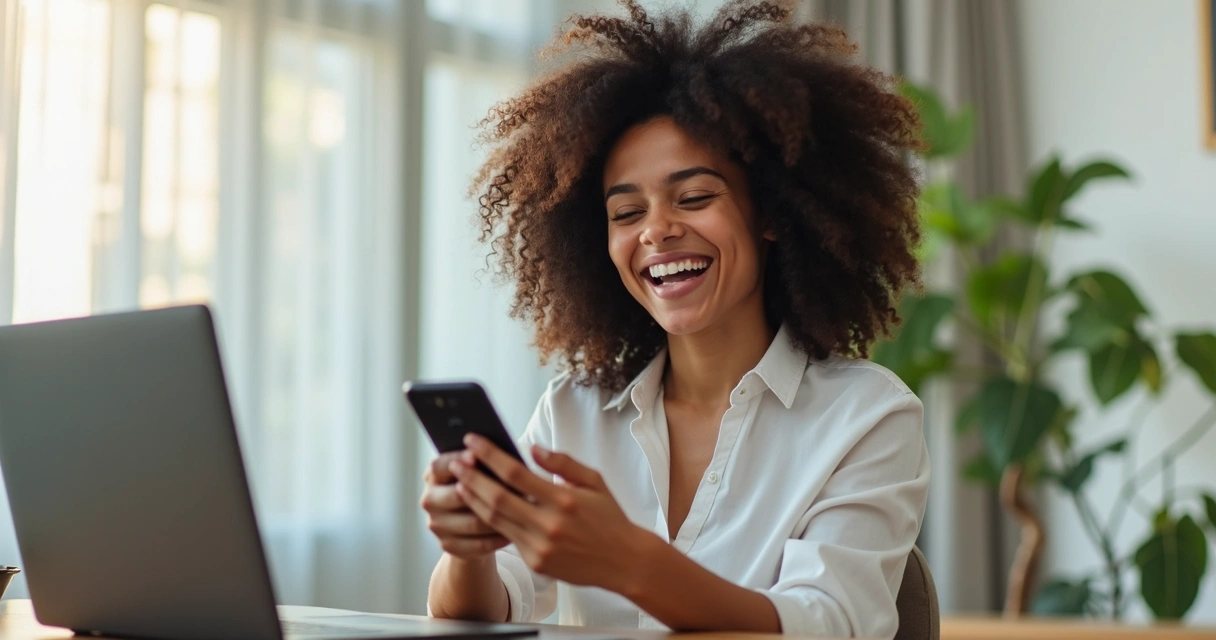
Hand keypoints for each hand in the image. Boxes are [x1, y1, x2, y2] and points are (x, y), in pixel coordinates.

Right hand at [420, 451, 509, 558]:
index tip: (476, 455)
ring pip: (472, 522)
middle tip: (513, 489)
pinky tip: (515, 532)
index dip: (456, 459)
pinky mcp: (448, 545)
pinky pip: (478, 544)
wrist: (469, 525)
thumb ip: (482, 462)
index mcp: (433, 476)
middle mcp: (430, 500)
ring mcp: (437, 525)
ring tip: (521, 511)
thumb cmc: (479, 487)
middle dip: (485, 491)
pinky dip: (498, 538)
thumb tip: (502, 453)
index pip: (438, 466)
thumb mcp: (477, 471)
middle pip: (455, 495)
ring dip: (499, 518)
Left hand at [451, 434, 657, 593]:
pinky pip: (507, 538)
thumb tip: (532, 449)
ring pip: (496, 520)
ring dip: (474, 500)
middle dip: (472, 477)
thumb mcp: (594, 481)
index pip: (516, 473)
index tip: (473, 442)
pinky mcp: (537, 563)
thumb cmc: (610, 518)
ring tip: (460, 482)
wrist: (624, 562)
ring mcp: (540, 547)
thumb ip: (563, 463)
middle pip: (497, 498)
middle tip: (455, 461)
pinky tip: (481, 507)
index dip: (490, 456)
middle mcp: (549, 525)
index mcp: (564, 500)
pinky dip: (491, 522)